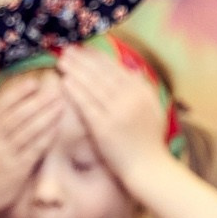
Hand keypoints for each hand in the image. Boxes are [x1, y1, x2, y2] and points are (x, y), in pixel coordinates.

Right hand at [0, 78, 60, 213]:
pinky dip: (47, 137)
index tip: (35, 81)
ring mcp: (5, 154)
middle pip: (18, 115)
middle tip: (56, 89)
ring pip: (29, 130)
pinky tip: (59, 127)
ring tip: (61, 104)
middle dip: (39, 100)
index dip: (19, 92)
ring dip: (47, 116)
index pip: (2, 105)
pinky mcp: (17, 169)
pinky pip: (35, 149)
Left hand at [57, 44, 170, 180]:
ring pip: (94, 86)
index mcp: (143, 93)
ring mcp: (118, 113)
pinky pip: (87, 105)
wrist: (149, 168)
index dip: (98, 57)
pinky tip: (64, 82)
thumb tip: (133, 69)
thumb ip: (143, 89)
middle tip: (67, 50)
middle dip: (83, 60)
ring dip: (76, 71)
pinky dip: (75, 92)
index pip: (117, 69)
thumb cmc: (149, 141)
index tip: (84, 49)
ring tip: (62, 62)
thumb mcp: (154, 110)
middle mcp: (132, 99)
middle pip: (103, 74)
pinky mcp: (105, 127)